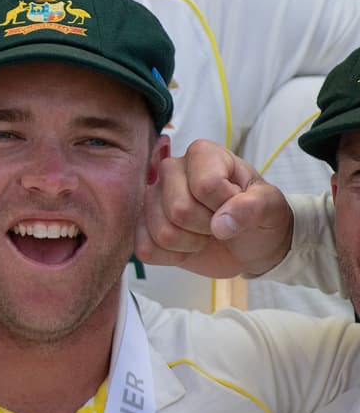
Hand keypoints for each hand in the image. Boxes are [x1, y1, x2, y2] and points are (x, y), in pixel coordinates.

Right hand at [136, 139, 292, 277]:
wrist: (249, 245)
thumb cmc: (259, 218)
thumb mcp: (272, 208)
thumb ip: (254, 207)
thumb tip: (222, 222)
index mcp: (203, 155)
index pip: (205, 185)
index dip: (225, 206)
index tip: (236, 207)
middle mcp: (171, 170)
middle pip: (179, 210)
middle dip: (207, 227)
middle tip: (220, 224)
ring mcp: (152, 199)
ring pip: (164, 233)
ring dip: (192, 243)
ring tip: (205, 234)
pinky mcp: (141, 227)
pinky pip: (147, 250)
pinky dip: (174, 256)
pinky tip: (187, 245)